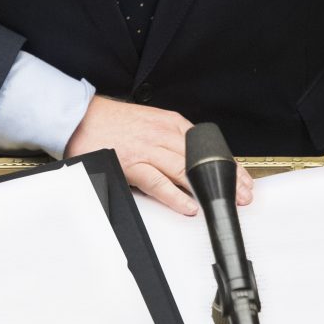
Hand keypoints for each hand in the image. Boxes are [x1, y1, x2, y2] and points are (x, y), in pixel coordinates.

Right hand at [64, 95, 254, 214]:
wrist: (80, 117)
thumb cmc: (112, 122)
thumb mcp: (150, 121)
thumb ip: (171, 137)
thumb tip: (190, 157)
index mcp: (170, 122)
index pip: (208, 146)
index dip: (228, 165)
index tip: (243, 180)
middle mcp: (163, 134)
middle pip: (203, 159)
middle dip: (226, 179)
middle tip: (244, 195)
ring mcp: (148, 150)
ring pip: (186, 170)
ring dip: (207, 188)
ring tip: (224, 202)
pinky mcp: (132, 164)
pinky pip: (159, 183)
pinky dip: (175, 195)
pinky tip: (189, 205)